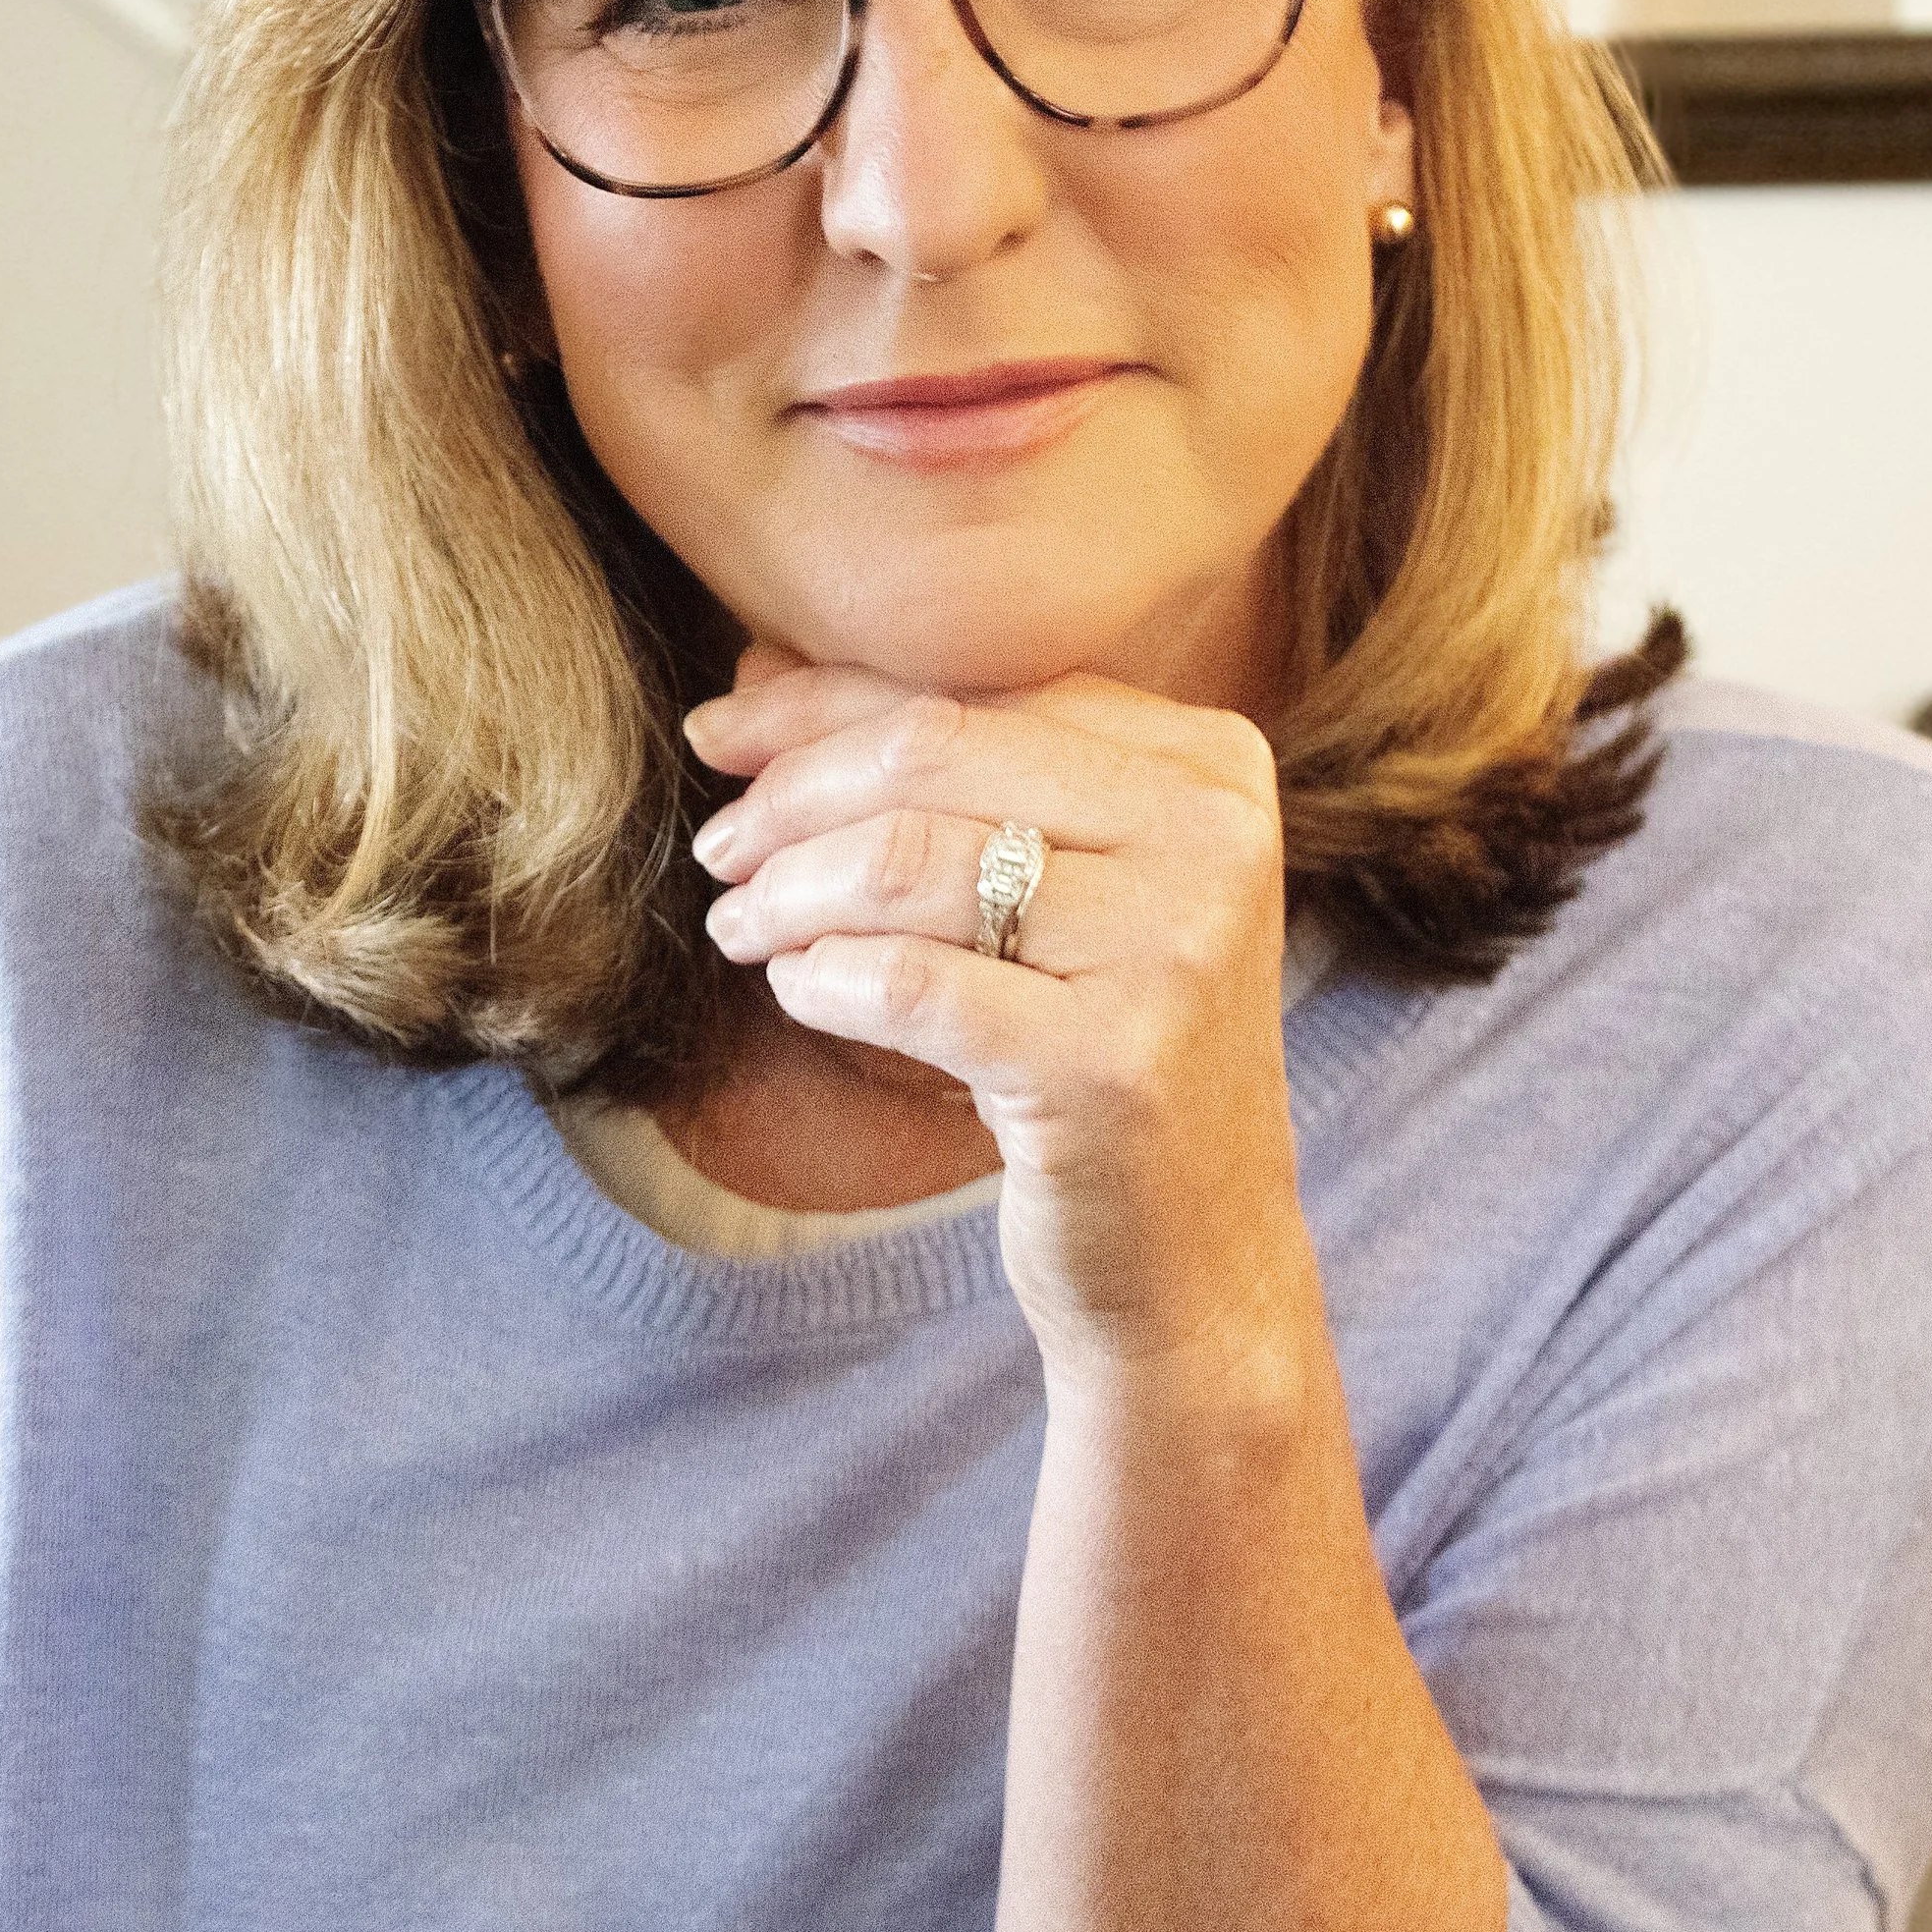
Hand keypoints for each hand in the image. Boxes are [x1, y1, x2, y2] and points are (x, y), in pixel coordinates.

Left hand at [684, 659, 1314, 1380]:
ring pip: (904, 863)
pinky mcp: (1109, 1065)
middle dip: (789, 795)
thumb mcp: (1057, 892)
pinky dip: (820, 977)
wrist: (1197, 1260)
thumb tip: (757, 671)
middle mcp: (1213, 839)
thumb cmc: (1104, 1052)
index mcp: (1211, 767)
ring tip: (741, 927)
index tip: (720, 738)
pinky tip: (797, 988)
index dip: (822, 705)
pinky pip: (904, 984)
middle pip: (932, 756)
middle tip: (718, 850)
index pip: (977, 690)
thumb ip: (944, 769)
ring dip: (785, 893)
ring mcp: (1172, 952)